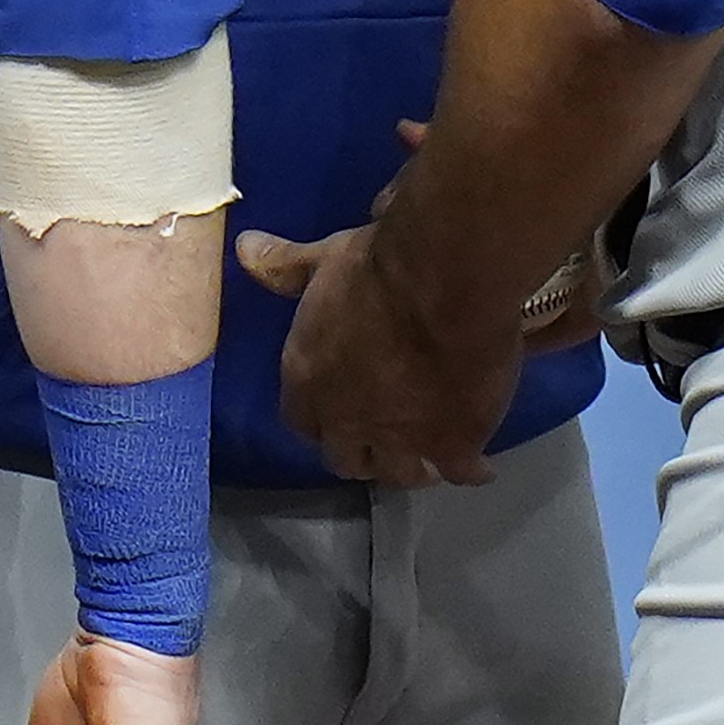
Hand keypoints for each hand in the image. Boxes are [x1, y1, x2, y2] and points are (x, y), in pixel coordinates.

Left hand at [262, 222, 521, 488]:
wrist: (447, 280)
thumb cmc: (379, 266)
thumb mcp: (325, 259)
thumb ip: (285, 265)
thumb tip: (244, 250)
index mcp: (309, 379)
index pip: (301, 422)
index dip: (321, 420)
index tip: (338, 412)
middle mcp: (347, 419)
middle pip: (346, 459)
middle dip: (363, 454)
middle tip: (384, 441)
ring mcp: (400, 438)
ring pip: (399, 474)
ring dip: (411, 470)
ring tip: (429, 464)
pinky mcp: (452, 444)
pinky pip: (460, 473)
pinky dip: (471, 470)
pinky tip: (480, 467)